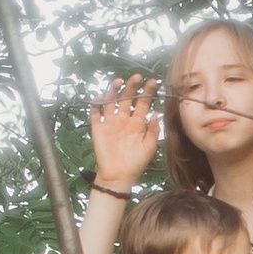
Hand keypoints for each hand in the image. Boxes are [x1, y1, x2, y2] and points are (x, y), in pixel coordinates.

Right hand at [89, 74, 162, 190]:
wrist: (118, 176)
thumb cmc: (136, 163)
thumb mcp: (149, 147)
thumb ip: (153, 130)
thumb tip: (156, 112)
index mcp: (137, 123)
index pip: (142, 103)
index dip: (147, 92)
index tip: (152, 82)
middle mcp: (123, 120)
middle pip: (126, 99)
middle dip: (131, 87)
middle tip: (136, 77)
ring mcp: (110, 123)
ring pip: (111, 102)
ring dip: (114, 91)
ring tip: (119, 81)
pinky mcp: (98, 129)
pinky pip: (95, 114)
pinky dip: (96, 105)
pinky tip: (100, 98)